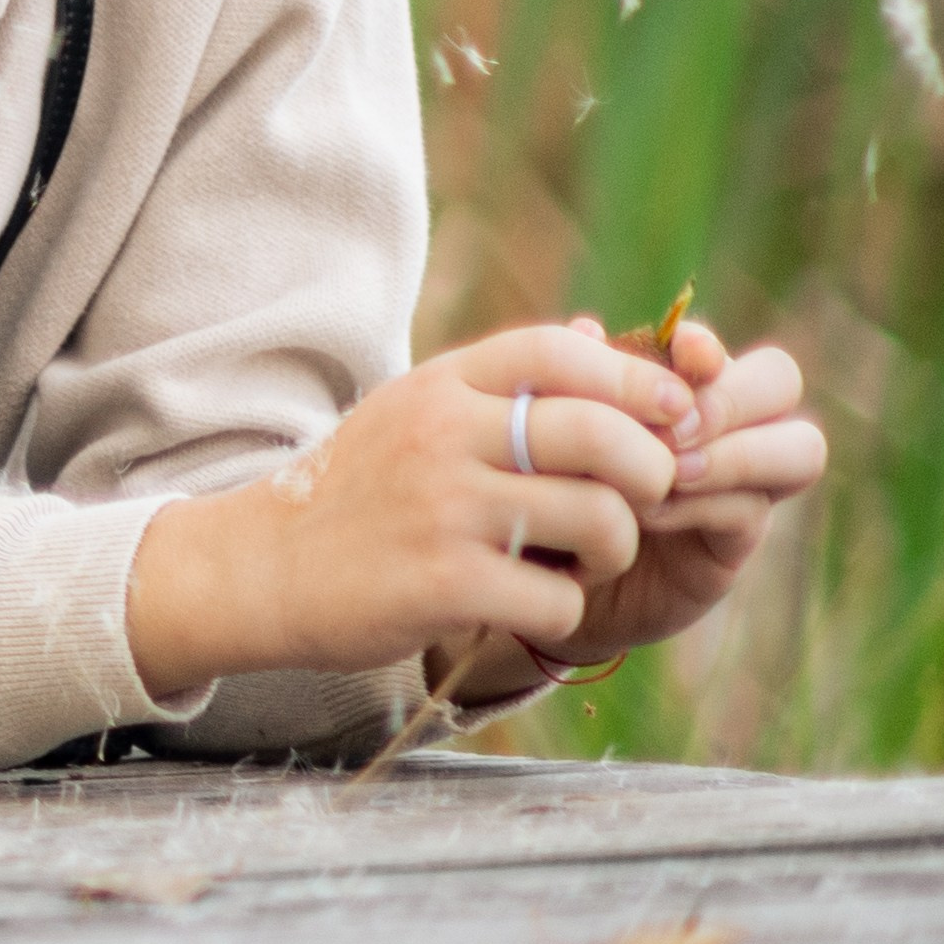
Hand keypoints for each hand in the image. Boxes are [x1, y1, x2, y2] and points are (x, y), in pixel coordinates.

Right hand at [126, 323, 697, 701]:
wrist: (267, 564)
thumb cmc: (361, 487)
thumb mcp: (418, 410)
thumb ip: (505, 383)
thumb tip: (606, 337)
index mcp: (443, 384)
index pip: (559, 352)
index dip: (634, 378)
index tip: (676, 409)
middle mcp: (445, 434)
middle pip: (599, 433)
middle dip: (652, 469)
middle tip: (648, 496)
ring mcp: (445, 509)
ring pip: (597, 517)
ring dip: (615, 546)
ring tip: (589, 554)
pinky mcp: (446, 584)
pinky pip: (559, 595)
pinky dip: (565, 605)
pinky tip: (533, 599)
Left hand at [535, 315, 825, 668]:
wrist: (544, 564)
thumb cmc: (549, 476)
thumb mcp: (554, 423)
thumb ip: (574, 377)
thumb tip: (587, 326)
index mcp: (677, 377)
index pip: (720, 347)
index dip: (706, 347)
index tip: (681, 356)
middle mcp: (724, 421)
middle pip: (781, 381)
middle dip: (732, 399)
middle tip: (674, 430)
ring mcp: (742, 480)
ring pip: (799, 448)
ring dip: (735, 453)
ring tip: (671, 471)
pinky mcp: (738, 539)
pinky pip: (750, 509)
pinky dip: (703, 504)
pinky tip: (648, 512)